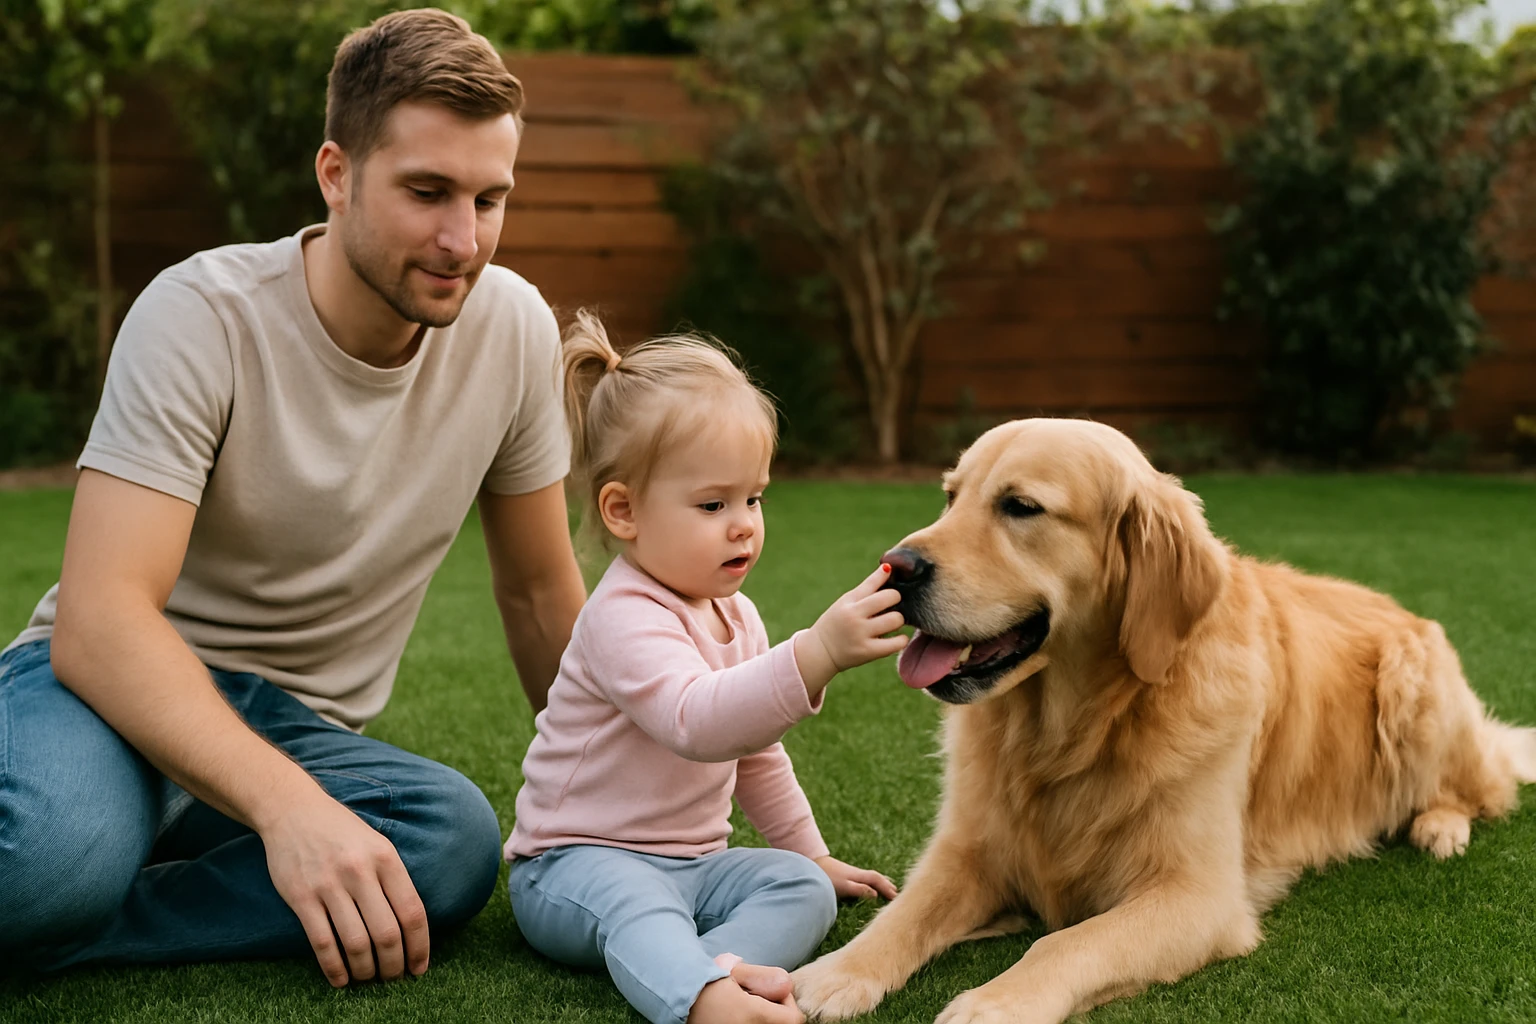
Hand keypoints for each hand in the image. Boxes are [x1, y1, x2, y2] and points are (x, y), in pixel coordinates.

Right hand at [260, 788, 428, 986]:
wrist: (294, 810)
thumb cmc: (342, 832)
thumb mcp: (378, 845)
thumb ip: (394, 880)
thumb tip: (412, 926)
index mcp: (386, 858)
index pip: (412, 912)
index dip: (420, 946)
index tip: (420, 968)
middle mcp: (360, 872)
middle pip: (386, 933)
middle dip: (394, 965)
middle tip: (394, 978)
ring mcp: (329, 885)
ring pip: (356, 943)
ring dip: (366, 970)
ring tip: (369, 979)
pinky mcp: (301, 896)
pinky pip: (322, 942)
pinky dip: (334, 968)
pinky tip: (341, 980)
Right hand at [795, 564, 907, 690]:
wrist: (820, 652)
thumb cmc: (837, 623)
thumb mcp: (845, 602)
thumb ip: (867, 588)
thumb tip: (888, 568)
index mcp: (848, 601)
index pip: (873, 582)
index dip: (886, 576)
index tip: (890, 576)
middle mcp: (853, 616)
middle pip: (889, 598)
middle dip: (895, 600)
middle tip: (891, 606)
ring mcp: (860, 634)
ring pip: (895, 620)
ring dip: (898, 620)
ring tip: (893, 623)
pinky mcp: (867, 652)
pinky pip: (896, 643)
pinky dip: (901, 639)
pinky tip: (897, 638)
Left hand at [815, 855, 898, 900]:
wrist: (809, 866)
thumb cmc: (826, 878)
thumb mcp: (843, 887)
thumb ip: (859, 890)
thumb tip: (876, 894)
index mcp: (858, 875)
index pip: (877, 880)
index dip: (886, 888)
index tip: (896, 897)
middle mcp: (855, 873)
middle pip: (875, 877)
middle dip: (885, 884)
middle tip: (896, 893)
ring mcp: (848, 873)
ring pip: (868, 877)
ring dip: (878, 883)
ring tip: (885, 890)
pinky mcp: (841, 875)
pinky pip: (862, 879)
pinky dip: (869, 883)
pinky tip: (865, 887)